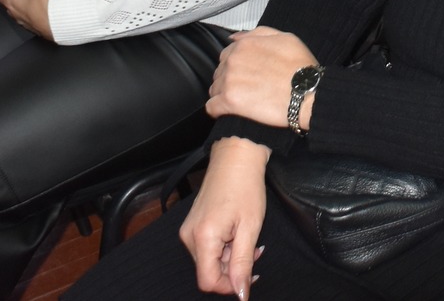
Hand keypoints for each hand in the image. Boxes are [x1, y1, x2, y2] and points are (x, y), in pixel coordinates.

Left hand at [0, 0, 60, 38]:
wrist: (64, 18)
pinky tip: (57, 2)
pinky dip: (47, 9)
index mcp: (12, 1)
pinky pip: (44, 16)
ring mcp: (33, 23)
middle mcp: (20, 15)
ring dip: (34, 2)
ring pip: (29, 10)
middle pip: (14, 2)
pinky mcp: (46, 28)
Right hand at [179, 138, 270, 297]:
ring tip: (247, 238)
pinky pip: (206, 248)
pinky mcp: (192, 225)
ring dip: (230, 258)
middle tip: (255, 251)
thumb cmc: (245, 187)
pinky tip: (237, 234)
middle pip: (208, 272)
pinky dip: (224, 248)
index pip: (208, 282)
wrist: (236, 157)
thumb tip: (240, 293)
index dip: (230, 285)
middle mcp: (189, 236)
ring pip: (209, 261)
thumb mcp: (250, 228)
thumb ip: (243, 263)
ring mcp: (188, 230)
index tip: (249, 276)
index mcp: (203, 238)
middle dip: (233, 269)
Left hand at [207, 26, 319, 130]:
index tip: (244, 76)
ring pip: (214, 89)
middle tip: (245, 90)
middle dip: (228, 81)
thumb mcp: (285, 38)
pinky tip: (228, 112)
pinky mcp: (229, 102)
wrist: (308, 93)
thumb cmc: (300, 67)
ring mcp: (229, 81)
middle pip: (219, 72)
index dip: (235, 67)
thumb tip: (234, 38)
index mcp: (244, 45)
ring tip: (240, 102)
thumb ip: (257, 34)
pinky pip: (211, 107)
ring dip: (223, 95)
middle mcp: (232, 60)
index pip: (226, 55)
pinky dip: (217, 110)